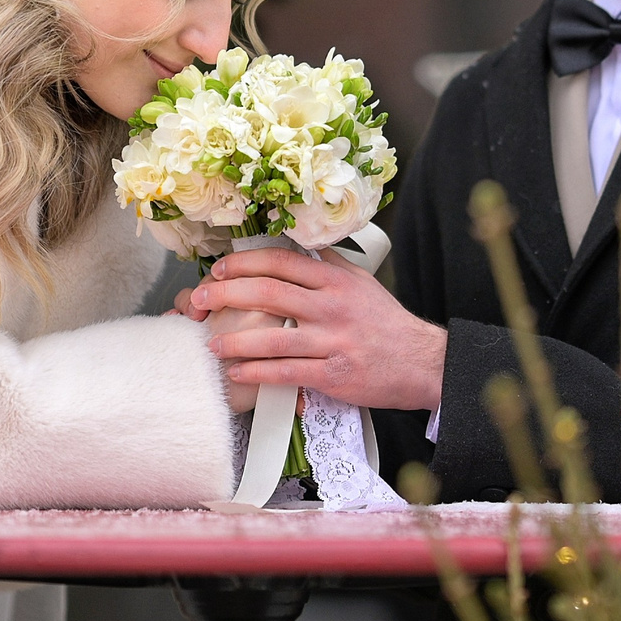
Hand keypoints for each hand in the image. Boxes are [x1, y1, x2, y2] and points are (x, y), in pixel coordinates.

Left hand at [190, 248, 447, 410]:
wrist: (421, 362)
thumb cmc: (387, 323)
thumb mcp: (361, 283)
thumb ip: (329, 264)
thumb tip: (299, 245)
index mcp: (335, 281)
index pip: (280, 262)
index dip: (244, 263)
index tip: (219, 269)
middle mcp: (331, 308)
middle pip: (268, 294)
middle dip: (225, 295)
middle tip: (199, 299)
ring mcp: (332, 342)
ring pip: (272, 338)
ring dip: (235, 340)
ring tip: (211, 343)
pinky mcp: (333, 375)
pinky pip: (286, 372)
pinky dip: (257, 372)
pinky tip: (237, 372)